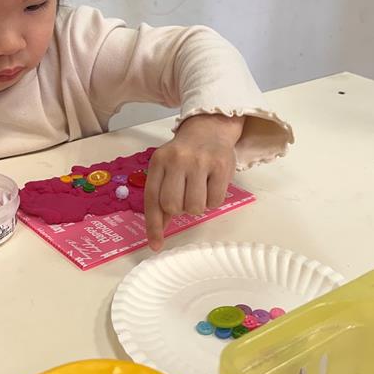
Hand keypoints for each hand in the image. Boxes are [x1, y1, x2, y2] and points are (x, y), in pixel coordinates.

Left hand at [144, 113, 242, 250]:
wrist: (209, 129)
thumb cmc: (185, 155)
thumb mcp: (167, 168)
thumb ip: (161, 196)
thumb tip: (158, 231)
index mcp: (159, 161)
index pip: (152, 198)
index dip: (153, 225)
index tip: (156, 245)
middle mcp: (177, 159)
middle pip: (172, 205)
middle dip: (179, 209)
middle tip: (185, 197)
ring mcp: (200, 161)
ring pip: (194, 207)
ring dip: (197, 206)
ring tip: (199, 191)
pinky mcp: (221, 165)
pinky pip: (215, 201)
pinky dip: (213, 201)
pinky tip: (212, 186)